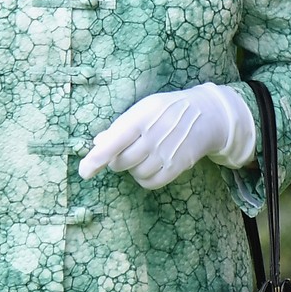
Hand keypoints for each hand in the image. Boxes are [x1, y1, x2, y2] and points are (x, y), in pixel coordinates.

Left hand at [78, 83, 255, 189]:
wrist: (206, 115)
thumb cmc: (166, 110)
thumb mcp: (142, 108)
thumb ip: (119, 126)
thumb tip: (96, 143)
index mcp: (140, 118)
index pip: (113, 142)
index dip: (96, 158)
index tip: (84, 171)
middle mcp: (153, 136)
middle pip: (121, 162)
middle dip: (115, 160)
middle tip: (123, 151)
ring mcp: (166, 153)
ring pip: (135, 173)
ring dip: (132, 168)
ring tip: (141, 155)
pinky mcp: (177, 166)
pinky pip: (151, 182)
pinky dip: (144, 178)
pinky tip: (148, 167)